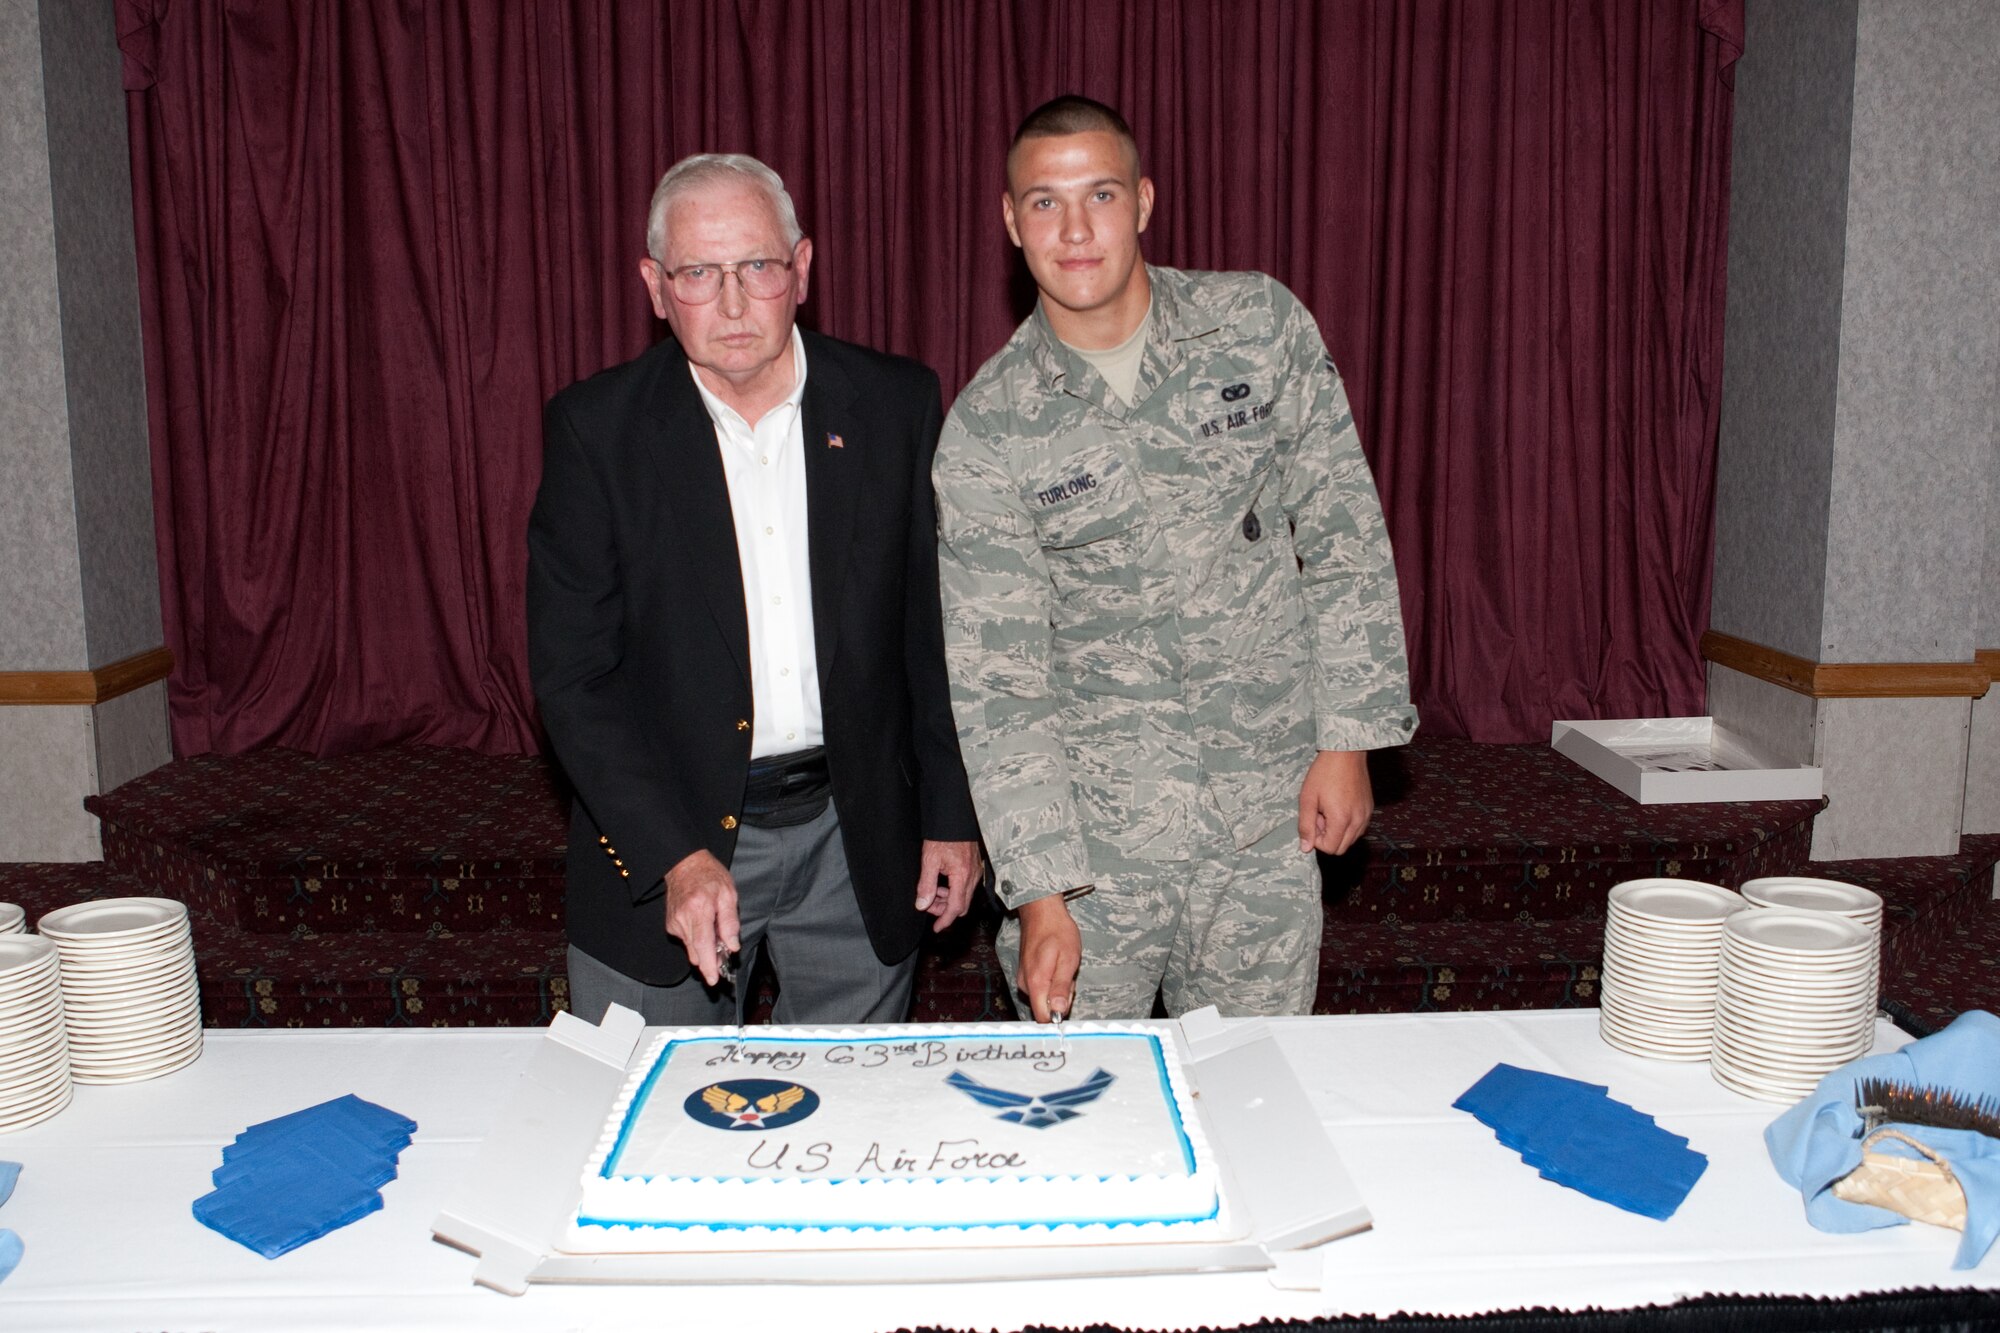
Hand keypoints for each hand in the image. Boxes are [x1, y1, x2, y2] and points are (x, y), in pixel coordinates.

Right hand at [663, 850, 739, 984]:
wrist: (684, 865)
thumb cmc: (710, 877)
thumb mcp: (728, 894)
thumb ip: (730, 922)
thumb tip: (732, 946)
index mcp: (700, 909)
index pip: (703, 944)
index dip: (709, 964)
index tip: (713, 979)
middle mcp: (683, 919)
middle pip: (696, 952)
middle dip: (710, 961)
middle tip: (723, 960)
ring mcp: (674, 923)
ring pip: (692, 949)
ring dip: (705, 950)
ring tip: (716, 935)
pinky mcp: (670, 925)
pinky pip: (686, 941)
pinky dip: (697, 941)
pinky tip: (703, 926)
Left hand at [914, 839, 982, 931]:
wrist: (954, 818)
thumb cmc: (942, 836)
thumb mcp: (929, 860)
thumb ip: (926, 885)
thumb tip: (922, 905)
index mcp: (962, 876)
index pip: (955, 908)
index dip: (945, 920)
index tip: (937, 928)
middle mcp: (973, 876)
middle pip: (962, 905)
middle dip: (945, 910)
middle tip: (928, 904)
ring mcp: (976, 872)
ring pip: (965, 896)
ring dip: (949, 900)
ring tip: (933, 892)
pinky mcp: (975, 867)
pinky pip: (967, 887)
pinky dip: (955, 890)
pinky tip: (943, 883)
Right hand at [1016, 893, 1082, 1022]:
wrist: (1041, 911)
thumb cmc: (1057, 932)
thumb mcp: (1068, 959)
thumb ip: (1061, 987)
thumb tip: (1058, 1012)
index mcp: (1035, 983)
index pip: (1042, 1017)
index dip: (1058, 1015)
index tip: (1069, 1000)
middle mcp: (1025, 984)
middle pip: (1045, 1008)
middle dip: (1061, 998)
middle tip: (1068, 976)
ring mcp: (1023, 979)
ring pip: (1044, 997)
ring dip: (1058, 988)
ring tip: (1063, 967)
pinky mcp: (1025, 975)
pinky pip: (1040, 988)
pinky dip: (1051, 981)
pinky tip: (1055, 965)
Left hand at [1297, 749, 1373, 855]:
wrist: (1346, 753)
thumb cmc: (1324, 773)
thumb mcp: (1307, 799)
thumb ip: (1306, 826)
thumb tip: (1305, 848)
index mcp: (1342, 819)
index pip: (1330, 848)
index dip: (1317, 839)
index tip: (1313, 820)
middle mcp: (1358, 821)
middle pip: (1341, 848)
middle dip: (1327, 837)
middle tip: (1320, 816)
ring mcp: (1366, 815)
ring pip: (1351, 839)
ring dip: (1338, 832)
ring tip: (1329, 810)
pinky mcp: (1369, 809)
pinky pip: (1359, 828)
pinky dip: (1348, 825)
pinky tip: (1339, 807)